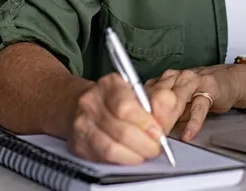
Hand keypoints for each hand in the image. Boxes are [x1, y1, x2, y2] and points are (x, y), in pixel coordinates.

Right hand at [65, 73, 180, 164]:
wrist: (79, 105)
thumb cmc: (114, 100)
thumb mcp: (137, 92)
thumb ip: (157, 101)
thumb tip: (166, 115)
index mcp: (109, 84)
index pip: (126, 107)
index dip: (146, 123)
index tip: (158, 132)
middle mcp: (91, 102)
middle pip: (121, 130)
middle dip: (145, 144)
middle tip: (155, 147)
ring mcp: (82, 124)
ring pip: (111, 148)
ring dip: (135, 155)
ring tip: (145, 152)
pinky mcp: (79, 144)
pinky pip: (104, 158)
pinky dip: (122, 160)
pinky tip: (130, 155)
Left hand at [145, 65, 245, 141]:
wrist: (225, 81)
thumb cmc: (197, 93)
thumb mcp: (175, 103)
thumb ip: (161, 113)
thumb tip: (145, 133)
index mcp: (162, 80)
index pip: (144, 95)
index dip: (139, 114)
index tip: (136, 131)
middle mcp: (174, 77)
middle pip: (156, 95)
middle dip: (150, 118)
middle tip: (148, 136)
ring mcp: (191, 81)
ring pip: (174, 98)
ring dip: (167, 118)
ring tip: (163, 135)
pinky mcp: (209, 88)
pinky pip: (199, 107)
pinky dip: (193, 123)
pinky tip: (188, 134)